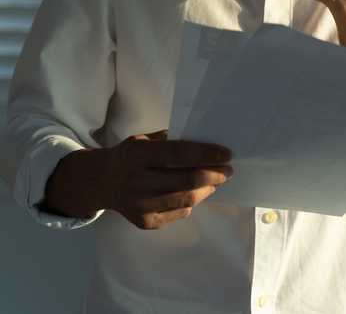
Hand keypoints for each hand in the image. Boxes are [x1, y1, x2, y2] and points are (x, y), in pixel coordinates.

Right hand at [103, 130, 232, 229]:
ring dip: (207, 190)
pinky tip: (196, 194)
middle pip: (185, 181)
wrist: (101, 182)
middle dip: (213, 175)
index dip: (206, 154)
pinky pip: (178, 213)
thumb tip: (207, 142)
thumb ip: (170, 141)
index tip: (227, 154)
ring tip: (216, 182)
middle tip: (228, 170)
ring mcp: (140, 205)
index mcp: (137, 155)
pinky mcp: (144, 222)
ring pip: (185, 200)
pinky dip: (191, 203)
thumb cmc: (130, 157)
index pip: (178, 154)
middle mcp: (137, 181)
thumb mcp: (144, 140)